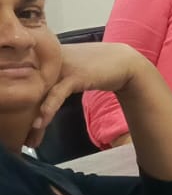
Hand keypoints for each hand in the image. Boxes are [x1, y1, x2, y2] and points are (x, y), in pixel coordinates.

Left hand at [26, 42, 146, 148]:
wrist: (125, 62)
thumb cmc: (97, 67)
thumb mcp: (70, 71)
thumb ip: (54, 78)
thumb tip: (42, 96)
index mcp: (46, 56)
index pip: (28, 81)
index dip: (24, 103)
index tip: (23, 125)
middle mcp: (49, 59)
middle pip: (31, 89)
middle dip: (27, 114)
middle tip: (24, 137)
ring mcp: (61, 66)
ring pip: (41, 94)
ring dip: (35, 117)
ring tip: (31, 136)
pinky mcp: (75, 75)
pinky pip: (57, 93)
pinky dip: (48, 108)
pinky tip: (41, 123)